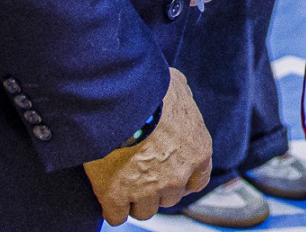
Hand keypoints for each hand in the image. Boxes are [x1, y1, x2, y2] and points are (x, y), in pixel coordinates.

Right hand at [82, 68, 213, 225]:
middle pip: (168, 198)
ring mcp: (148, 189)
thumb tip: (176, 96)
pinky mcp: (117, 195)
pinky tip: (107, 195)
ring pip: (144, 211)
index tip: (170, 175)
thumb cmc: (152, 89)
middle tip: (141, 173)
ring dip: (134, 200)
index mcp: (197, 151)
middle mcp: (177, 176)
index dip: (183, 180)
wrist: (121, 99)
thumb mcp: (179, 88)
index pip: (197, 181)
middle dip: (156, 189)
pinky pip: (116, 216)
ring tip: (122, 182)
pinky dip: (111, 208)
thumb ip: (182, 101)